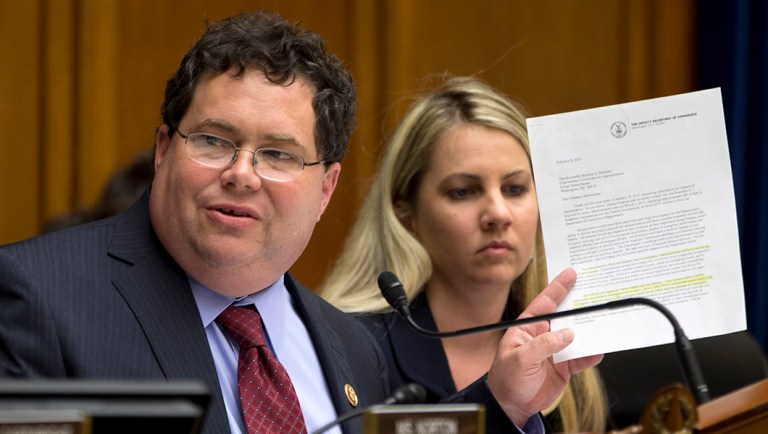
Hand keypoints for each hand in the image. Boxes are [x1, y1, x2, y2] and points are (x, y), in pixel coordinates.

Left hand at [485, 268, 603, 426]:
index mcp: (527, 328)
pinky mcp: (564, 366)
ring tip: (603, 324)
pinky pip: (581, 357)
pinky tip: (597, 352)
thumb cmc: (506, 380)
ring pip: (576, 336)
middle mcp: (542, 336)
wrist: (512, 406)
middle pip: (565, 316)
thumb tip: (567, 334)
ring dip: (589, 331)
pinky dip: (590, 355)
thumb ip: (543, 345)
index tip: (571, 273)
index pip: (545, 303)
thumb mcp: (520, 360)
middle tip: (596, 294)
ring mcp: (555, 350)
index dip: (558, 287)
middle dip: (580, 306)